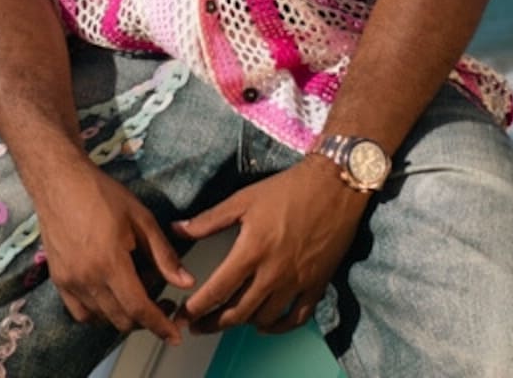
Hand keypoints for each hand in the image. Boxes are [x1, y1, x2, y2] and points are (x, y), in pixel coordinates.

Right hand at [31, 158, 193, 343]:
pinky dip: (100, 313)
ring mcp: (69, 283)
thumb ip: (163, 254)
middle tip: (163, 299)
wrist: (59, 181)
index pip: (138, 308)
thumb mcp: (141, 218)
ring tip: (138, 287)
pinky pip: (82, 312)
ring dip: (124, 314)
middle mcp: (87, 279)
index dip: (160, 325)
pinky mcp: (58, 281)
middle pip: (122, 319)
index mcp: (110, 263)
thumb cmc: (102, 194)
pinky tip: (112, 295)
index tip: (175, 336)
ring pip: (103, 318)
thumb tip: (186, 282)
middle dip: (146, 319)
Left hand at [172, 156, 367, 333]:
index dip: (196, 307)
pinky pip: (295, 319)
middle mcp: (274, 272)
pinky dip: (278, 327)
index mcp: (253, 250)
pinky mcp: (317, 284)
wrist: (333, 185)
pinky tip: (266, 322)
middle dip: (213, 323)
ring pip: (263, 319)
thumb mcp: (244, 199)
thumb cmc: (288, 188)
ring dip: (243, 323)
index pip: (217, 290)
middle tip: (199, 325)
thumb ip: (209, 219)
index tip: (183, 315)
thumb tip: (178, 229)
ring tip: (229, 318)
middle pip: (238, 312)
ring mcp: (297, 281)